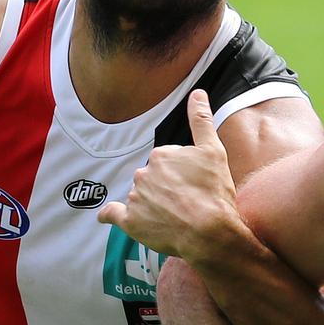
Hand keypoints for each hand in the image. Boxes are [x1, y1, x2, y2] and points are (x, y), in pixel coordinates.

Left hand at [99, 89, 243, 261]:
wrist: (208, 231)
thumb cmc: (214, 193)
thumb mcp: (214, 151)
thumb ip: (202, 121)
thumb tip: (197, 93)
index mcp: (161, 154)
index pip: (167, 161)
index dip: (182, 173)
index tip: (194, 184)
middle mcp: (143, 173)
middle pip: (153, 177)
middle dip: (166, 187)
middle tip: (187, 201)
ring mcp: (135, 197)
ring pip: (140, 195)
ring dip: (151, 203)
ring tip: (174, 217)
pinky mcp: (130, 221)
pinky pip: (113, 214)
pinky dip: (111, 215)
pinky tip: (109, 216)